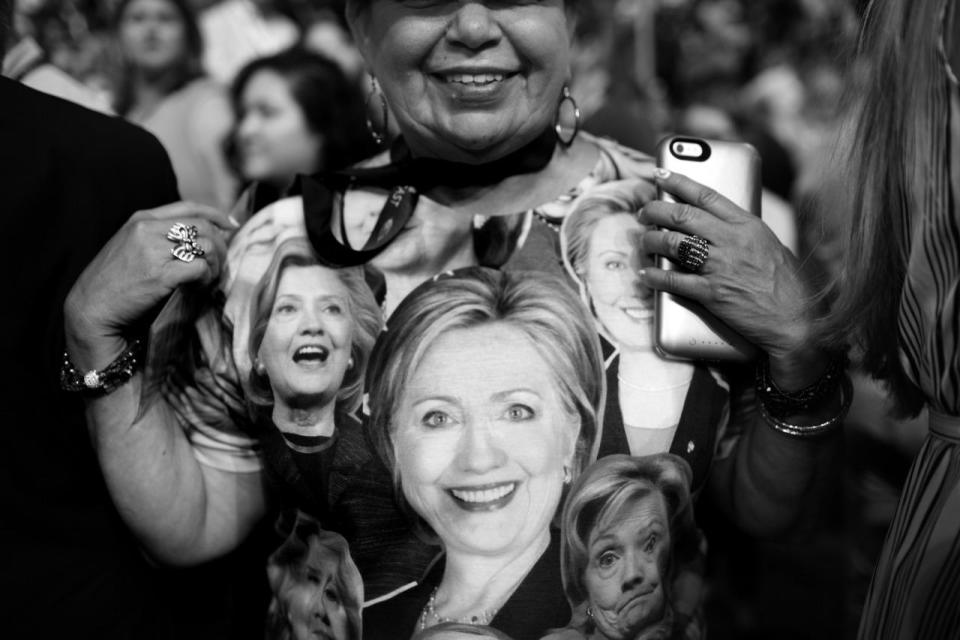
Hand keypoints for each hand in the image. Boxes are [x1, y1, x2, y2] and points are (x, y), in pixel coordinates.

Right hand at [65, 201, 234, 367]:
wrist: (90, 309)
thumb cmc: (113, 283)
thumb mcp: (129, 247)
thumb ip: (157, 237)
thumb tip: (198, 237)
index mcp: (141, 219)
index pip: (189, 207)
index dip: (216, 215)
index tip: (230, 226)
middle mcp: (147, 230)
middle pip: (203, 227)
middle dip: (220, 245)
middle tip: (221, 263)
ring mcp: (153, 251)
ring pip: (206, 246)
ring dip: (216, 264)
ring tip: (210, 278)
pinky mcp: (160, 275)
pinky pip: (200, 268)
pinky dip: (208, 278)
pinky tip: (201, 287)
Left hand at [639, 170, 812, 361]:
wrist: (797, 319)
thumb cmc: (787, 285)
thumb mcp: (769, 246)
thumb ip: (743, 233)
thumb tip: (718, 227)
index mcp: (747, 225)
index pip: (706, 195)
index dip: (678, 182)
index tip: (661, 174)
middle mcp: (731, 241)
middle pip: (682, 216)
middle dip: (656, 210)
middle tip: (644, 212)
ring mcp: (719, 267)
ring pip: (673, 244)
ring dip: (652, 240)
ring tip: (644, 240)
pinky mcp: (711, 293)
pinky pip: (674, 281)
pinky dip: (655, 276)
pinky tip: (646, 273)